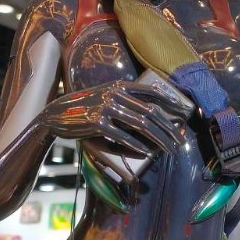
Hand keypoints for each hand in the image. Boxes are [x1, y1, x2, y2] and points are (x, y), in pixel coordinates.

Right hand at [40, 81, 183, 161]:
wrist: (56, 114)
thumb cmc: (84, 108)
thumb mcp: (104, 97)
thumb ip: (124, 100)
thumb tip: (150, 114)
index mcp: (119, 86)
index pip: (151, 92)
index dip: (169, 102)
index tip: (183, 113)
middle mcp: (115, 94)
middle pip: (151, 112)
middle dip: (169, 128)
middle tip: (180, 141)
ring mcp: (107, 108)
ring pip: (142, 125)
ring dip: (159, 139)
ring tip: (169, 150)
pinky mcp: (98, 123)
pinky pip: (123, 136)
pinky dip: (137, 146)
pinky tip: (146, 153)